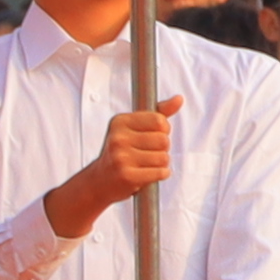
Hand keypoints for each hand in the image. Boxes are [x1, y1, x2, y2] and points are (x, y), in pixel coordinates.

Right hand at [43, 94, 182, 238]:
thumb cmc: (123, 151)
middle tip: (147, 154)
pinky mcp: (127, 175)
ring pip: (163, 157)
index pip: (159, 121)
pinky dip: (160, 174)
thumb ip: (159, 113)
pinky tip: (148, 174)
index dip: (163, 130)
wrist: (100, 180)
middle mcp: (118, 137)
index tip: (152, 136)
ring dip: (161, 164)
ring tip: (146, 165)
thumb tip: (179, 99)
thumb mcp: (136, 127)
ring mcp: (121, 157)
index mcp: (120, 121)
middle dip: (162, 149)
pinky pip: (160, 172)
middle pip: (163, 140)